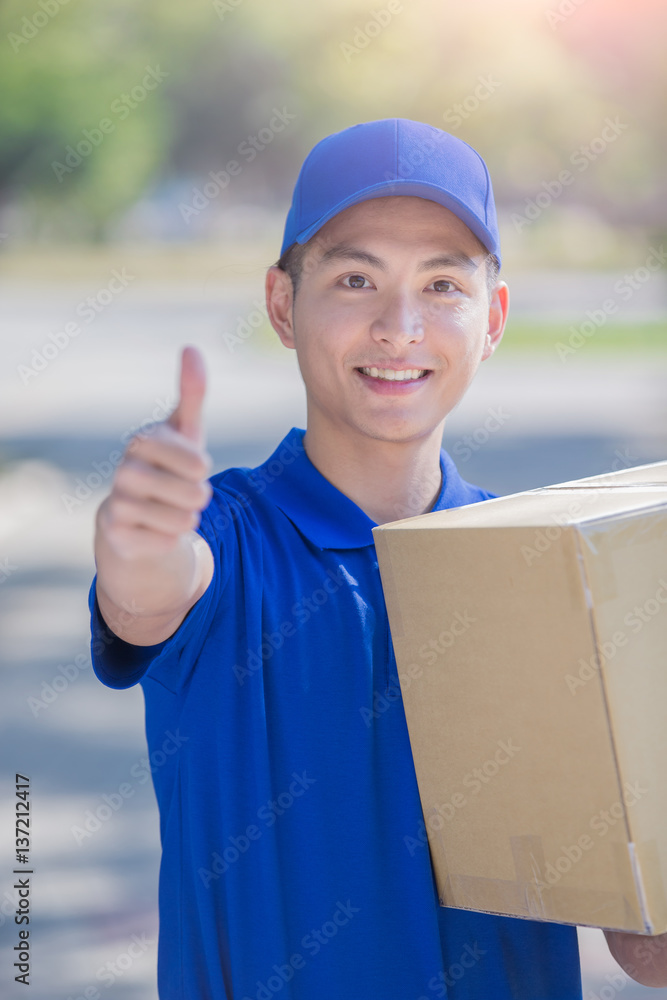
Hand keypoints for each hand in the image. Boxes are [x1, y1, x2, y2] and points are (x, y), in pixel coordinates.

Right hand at [97, 345, 212, 560]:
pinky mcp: (115, 534)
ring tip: (171, 509)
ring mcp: (116, 502)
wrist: (137, 513)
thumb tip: (190, 347)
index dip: (202, 470)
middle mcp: (124, 469)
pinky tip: (154, 528)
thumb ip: (192, 392)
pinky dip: (170, 539)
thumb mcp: (186, 430)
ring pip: (183, 521)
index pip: (199, 463)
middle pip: (195, 494)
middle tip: (183, 492)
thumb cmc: (169, 465)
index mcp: (143, 440)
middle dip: (199, 497)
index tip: (191, 466)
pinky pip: (166, 543)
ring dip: (187, 518)